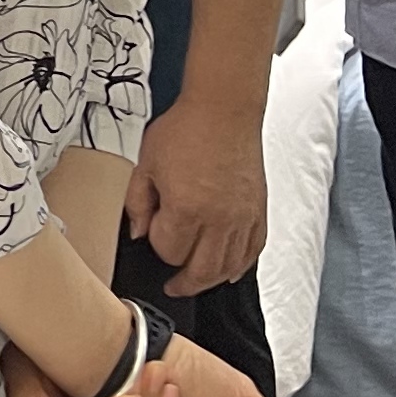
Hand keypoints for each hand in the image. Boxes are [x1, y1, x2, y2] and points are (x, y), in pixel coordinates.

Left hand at [127, 94, 268, 293]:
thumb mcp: (146, 163)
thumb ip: (137, 202)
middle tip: (173, 286)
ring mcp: (242, 218)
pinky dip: (241, 266)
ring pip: (229, 268)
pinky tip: (229, 271)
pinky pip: (253, 252)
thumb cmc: (185, 130)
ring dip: (211, 279)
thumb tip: (138, 232)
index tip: (153, 236)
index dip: (157, 248)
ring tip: (196, 280)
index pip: (169, 252)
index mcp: (186, 209)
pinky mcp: (259, 212)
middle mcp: (219, 220)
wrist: (224, 110)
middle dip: (184, 282)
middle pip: (203, 272)